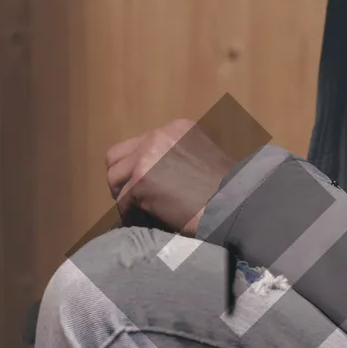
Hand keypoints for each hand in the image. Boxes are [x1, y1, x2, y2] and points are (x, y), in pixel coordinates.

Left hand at [105, 118, 234, 235]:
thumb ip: (175, 155)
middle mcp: (157, 137)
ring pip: (114, 179)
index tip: (143, 184)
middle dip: (120, 178)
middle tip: (131, 196)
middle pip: (115, 157)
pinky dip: (130, 213)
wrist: (232, 204)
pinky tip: (143, 219)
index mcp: (174, 128)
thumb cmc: (224, 188)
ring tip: (136, 209)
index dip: (135, 166)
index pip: (136, 144)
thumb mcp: (202, 155)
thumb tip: (149, 170)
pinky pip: (123, 201)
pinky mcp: (141, 182)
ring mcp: (146, 158)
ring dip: (123, 196)